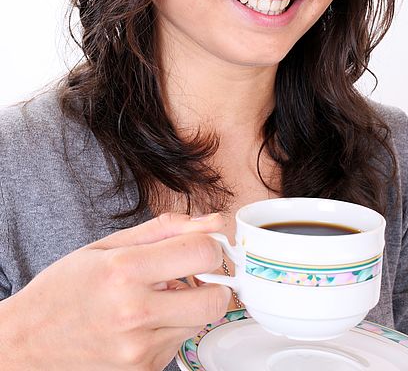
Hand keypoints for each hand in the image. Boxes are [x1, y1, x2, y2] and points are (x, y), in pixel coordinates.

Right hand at [0, 212, 229, 369]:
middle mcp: (134, 314)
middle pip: (216, 300)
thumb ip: (167, 229)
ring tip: (159, 297)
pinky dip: (172, 328)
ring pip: (200, 322)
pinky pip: (180, 343)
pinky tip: (146, 320)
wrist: (26, 344)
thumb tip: (214, 222)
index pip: (203, 253)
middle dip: (215, 283)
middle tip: (196, 275)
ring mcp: (139, 350)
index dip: (211, 245)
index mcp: (125, 271)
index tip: (202, 247)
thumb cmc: (65, 287)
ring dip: (191, 306)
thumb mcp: (109, 244)